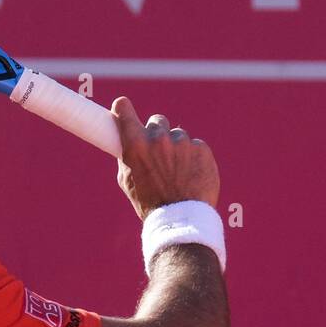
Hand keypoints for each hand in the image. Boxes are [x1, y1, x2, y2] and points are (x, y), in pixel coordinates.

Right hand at [110, 96, 219, 216]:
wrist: (181, 219)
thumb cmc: (150, 204)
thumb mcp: (128, 181)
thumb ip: (128, 158)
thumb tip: (127, 144)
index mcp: (135, 145)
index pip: (124, 110)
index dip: (123, 109)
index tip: (123, 107)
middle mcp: (158, 139)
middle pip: (157, 121)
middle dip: (157, 133)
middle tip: (158, 152)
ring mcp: (183, 143)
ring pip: (178, 136)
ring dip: (177, 148)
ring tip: (177, 172)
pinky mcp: (202, 149)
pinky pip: (196, 146)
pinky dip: (193, 158)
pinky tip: (190, 175)